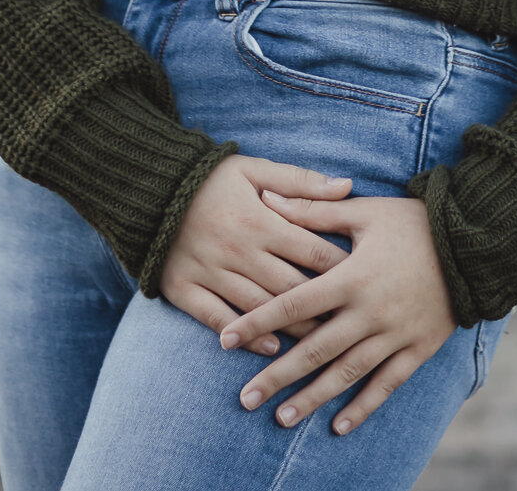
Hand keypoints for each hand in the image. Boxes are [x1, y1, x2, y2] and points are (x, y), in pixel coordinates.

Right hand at [160, 157, 351, 348]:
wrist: (148, 187)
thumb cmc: (210, 178)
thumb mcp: (254, 168)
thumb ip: (300, 181)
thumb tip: (347, 185)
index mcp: (259, 219)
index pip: (310, 248)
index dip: (340, 267)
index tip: (368, 281)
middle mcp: (237, 250)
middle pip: (290, 286)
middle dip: (324, 307)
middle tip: (354, 324)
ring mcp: (210, 272)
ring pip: (259, 307)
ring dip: (291, 327)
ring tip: (321, 344)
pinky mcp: (184, 288)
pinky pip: (217, 318)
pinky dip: (244, 334)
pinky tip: (269, 347)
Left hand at [218, 190, 455, 433]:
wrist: (472, 243)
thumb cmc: (413, 222)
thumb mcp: (364, 211)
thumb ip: (314, 212)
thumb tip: (268, 201)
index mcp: (351, 276)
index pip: (294, 303)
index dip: (258, 321)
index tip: (225, 339)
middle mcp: (369, 312)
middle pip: (314, 349)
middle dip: (277, 376)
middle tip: (244, 399)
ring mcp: (394, 334)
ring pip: (345, 374)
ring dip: (312, 398)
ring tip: (281, 418)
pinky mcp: (417, 349)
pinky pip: (386, 385)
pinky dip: (362, 407)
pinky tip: (338, 426)